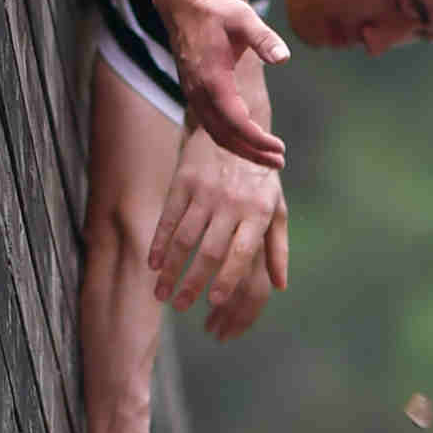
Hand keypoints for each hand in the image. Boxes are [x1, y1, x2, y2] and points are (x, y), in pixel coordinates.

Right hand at [149, 132, 290, 337]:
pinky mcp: (184, 181)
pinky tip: (152, 264)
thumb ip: (278, 247)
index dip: (227, 278)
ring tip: (161, 294)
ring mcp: (205, 192)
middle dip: (192, 283)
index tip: (215, 302)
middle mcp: (232, 203)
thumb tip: (280, 285)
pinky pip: (168, 218)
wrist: (235, 126)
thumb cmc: (260, 177)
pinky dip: (159, 243)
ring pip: (184, 239)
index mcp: (258, 212)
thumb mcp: (277, 207)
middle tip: (180, 306)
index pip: (241, 253)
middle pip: (209, 252)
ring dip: (170, 269)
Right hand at [166, 0, 288, 165]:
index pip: (236, 122)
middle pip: (226, 136)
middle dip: (253, 153)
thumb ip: (265, 39)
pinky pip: (210, 125)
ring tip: (268, 158)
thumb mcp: (245, 19)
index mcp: (213, 80)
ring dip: (242, 149)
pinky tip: (247, 141)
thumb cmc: (217, 11)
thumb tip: (284, 58)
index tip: (279, 148)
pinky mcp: (193, 93)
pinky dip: (229, 138)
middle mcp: (199, 93)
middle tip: (279, 162)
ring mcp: (193, 95)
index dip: (257, 140)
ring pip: (216, 134)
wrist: (184, 4)